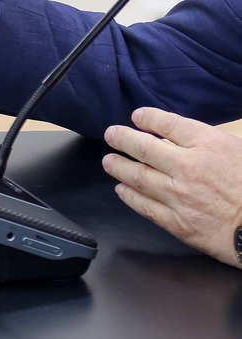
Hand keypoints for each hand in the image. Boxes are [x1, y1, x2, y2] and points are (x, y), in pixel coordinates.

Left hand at [103, 107, 241, 266]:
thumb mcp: (236, 151)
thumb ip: (207, 143)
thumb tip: (178, 138)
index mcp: (208, 145)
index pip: (167, 124)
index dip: (147, 118)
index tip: (137, 116)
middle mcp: (188, 167)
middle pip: (143, 147)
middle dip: (122, 138)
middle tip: (111, 134)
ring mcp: (179, 195)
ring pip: (137, 176)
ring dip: (118, 166)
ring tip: (109, 160)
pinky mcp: (177, 221)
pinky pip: (144, 205)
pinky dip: (129, 196)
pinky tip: (122, 190)